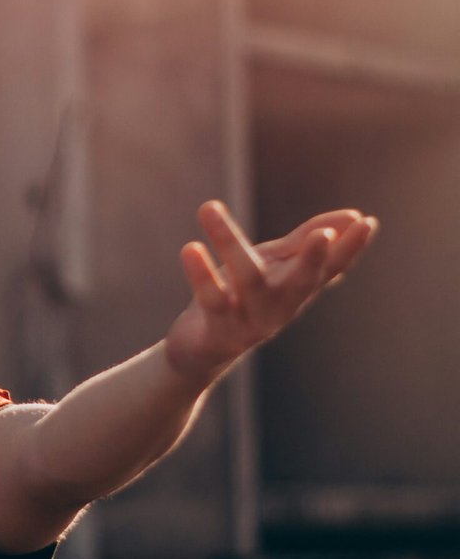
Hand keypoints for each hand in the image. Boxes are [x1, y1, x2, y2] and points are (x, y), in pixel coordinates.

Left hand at [164, 200, 377, 385]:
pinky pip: (212, 300)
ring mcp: (251, 322)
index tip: (367, 222)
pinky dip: (200, 274)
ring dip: (228, 242)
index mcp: (296, 290)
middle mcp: (280, 308)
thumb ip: (303, 242)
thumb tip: (354, 215)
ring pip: (247, 280)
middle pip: (301, 283)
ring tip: (209, 207)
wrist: (199, 351)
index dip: (350, 249)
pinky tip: (190, 247)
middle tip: (323, 236)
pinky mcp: (220, 333)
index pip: (330, 268)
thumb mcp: (272, 267)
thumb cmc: (240, 299)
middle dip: (313, 260)